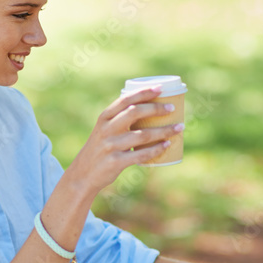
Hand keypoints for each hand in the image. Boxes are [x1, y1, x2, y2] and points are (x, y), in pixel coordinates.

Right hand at [67, 86, 183, 193]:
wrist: (83, 174)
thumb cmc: (100, 149)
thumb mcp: (103, 130)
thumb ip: (119, 120)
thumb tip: (149, 109)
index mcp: (104, 118)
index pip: (125, 100)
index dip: (144, 92)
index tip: (160, 88)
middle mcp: (106, 129)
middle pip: (135, 113)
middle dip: (156, 108)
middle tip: (172, 108)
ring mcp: (111, 146)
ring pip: (143, 135)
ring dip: (164, 131)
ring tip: (178, 128)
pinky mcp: (116, 162)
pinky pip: (141, 154)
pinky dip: (157, 149)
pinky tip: (167, 145)